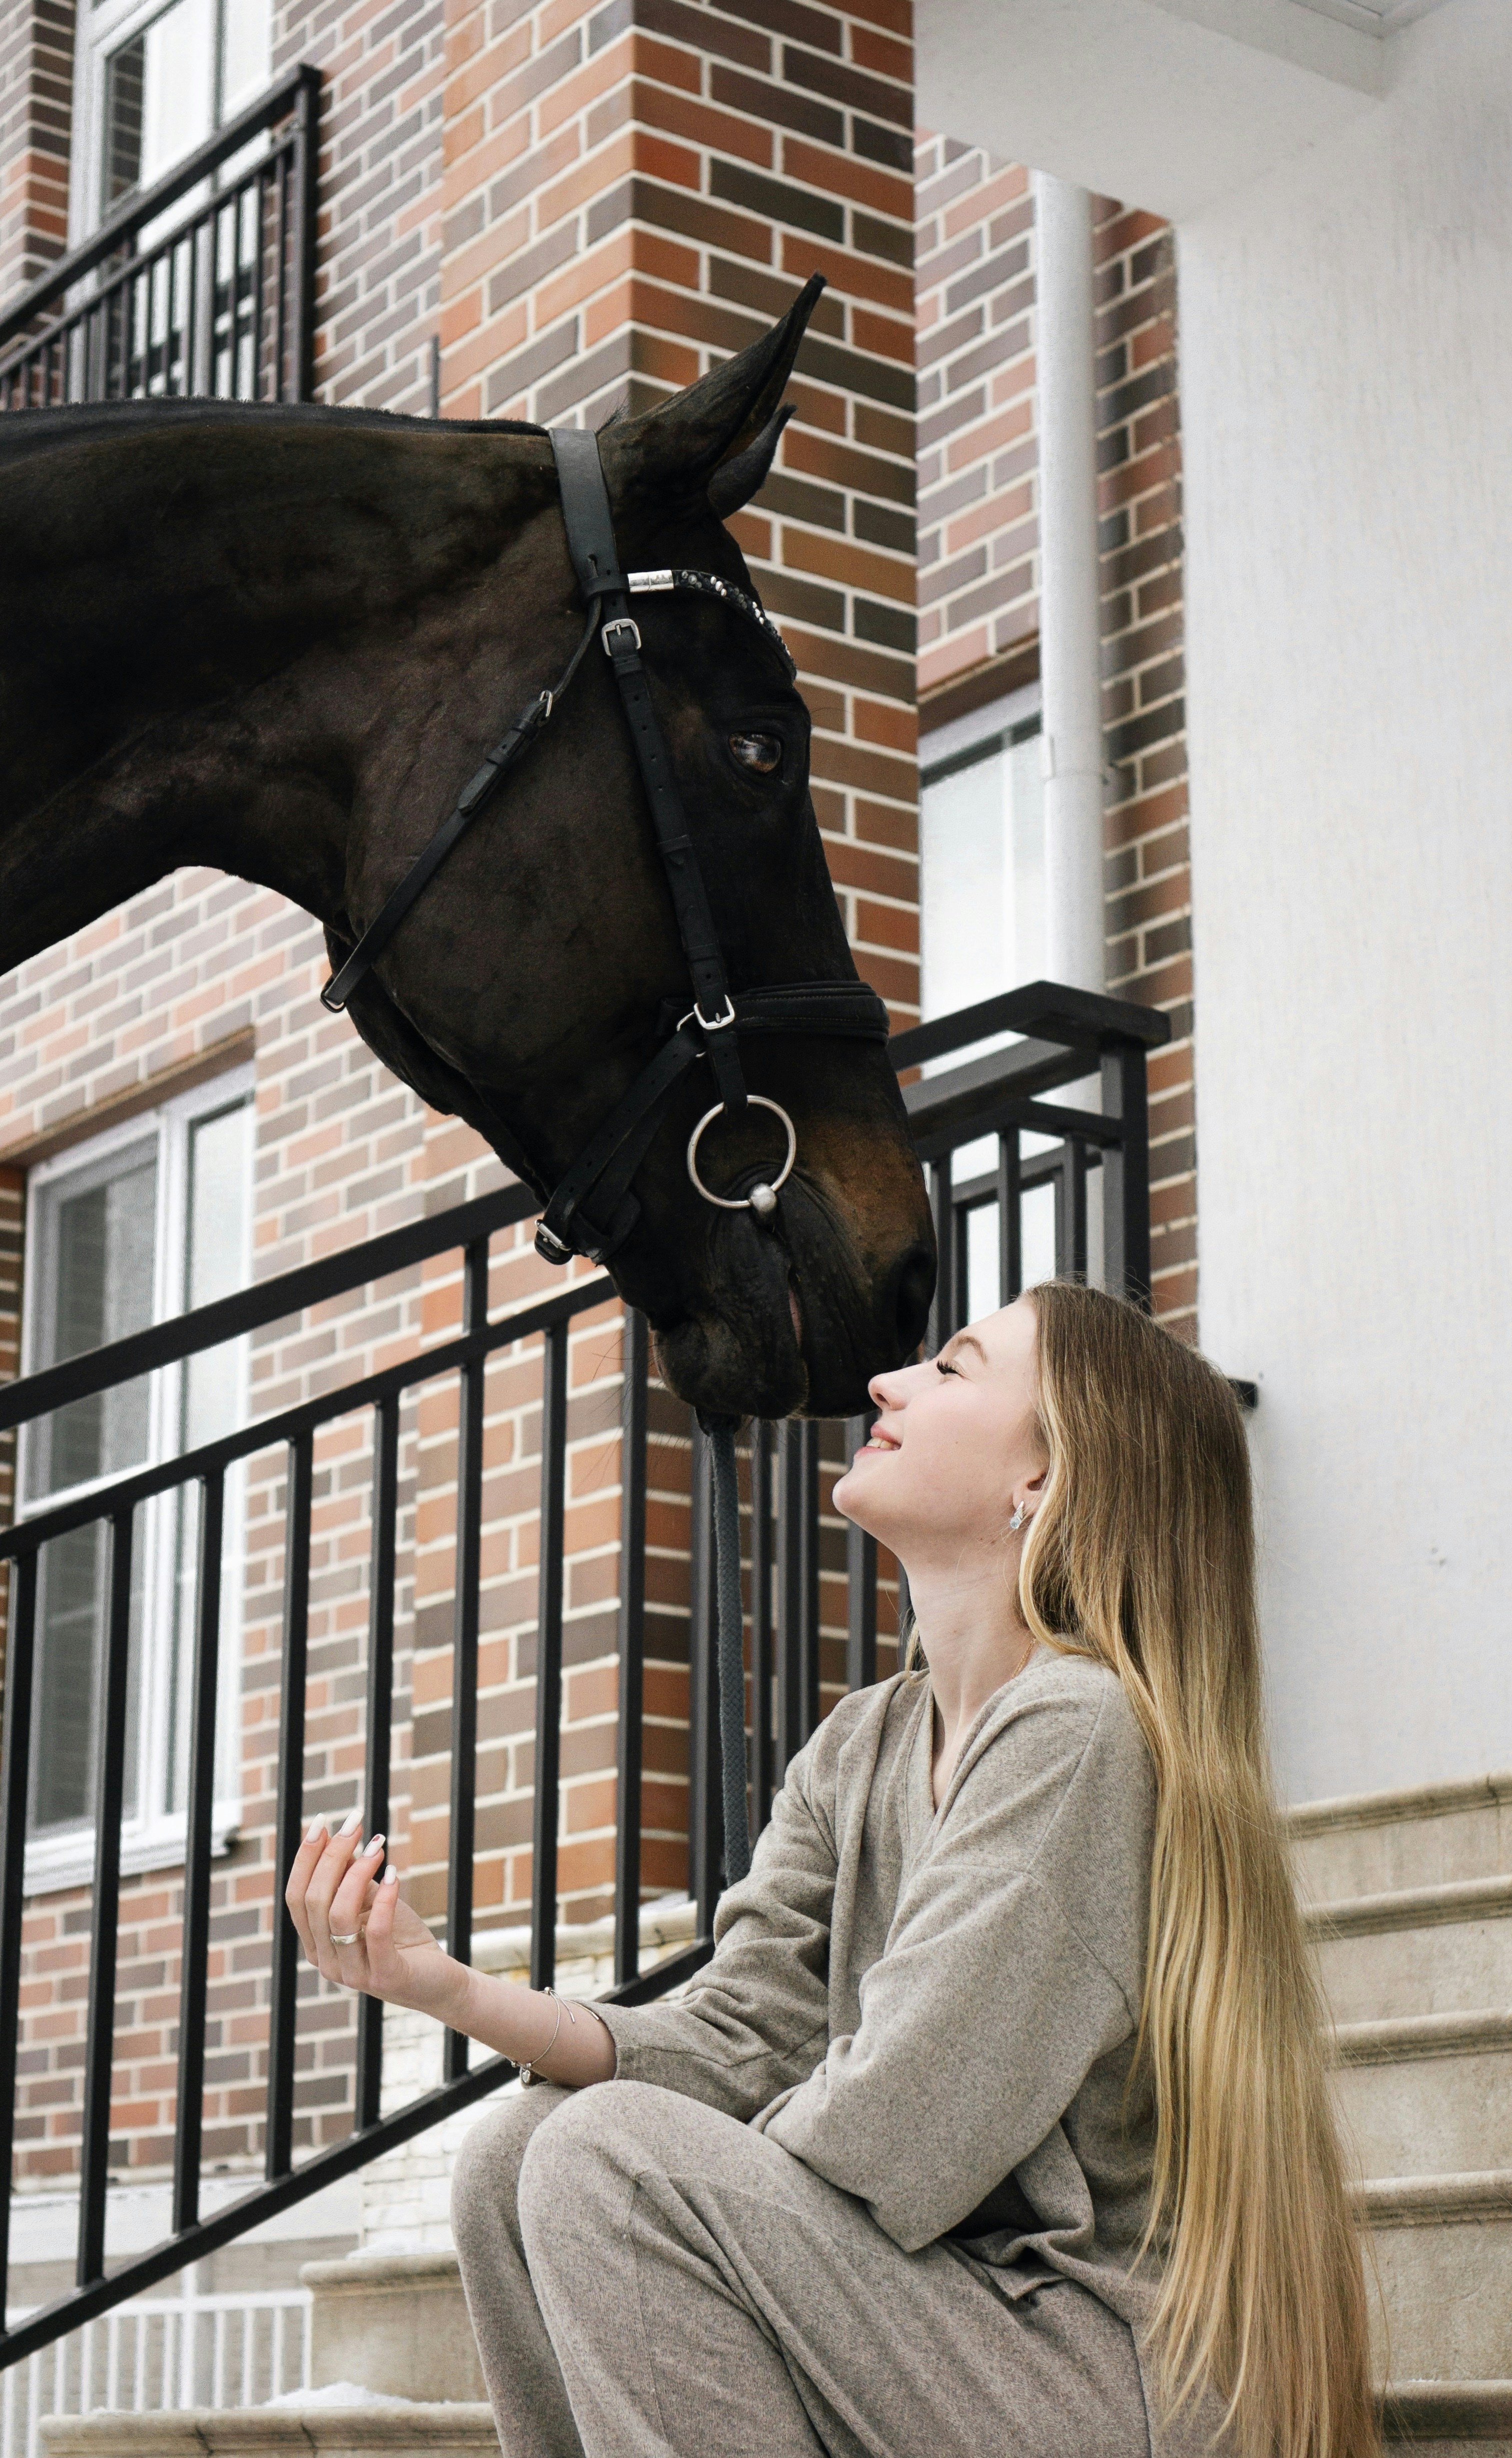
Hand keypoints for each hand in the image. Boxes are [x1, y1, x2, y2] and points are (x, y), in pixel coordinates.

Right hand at [284, 1815, 467, 2024]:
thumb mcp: (371, 1902)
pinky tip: (393, 1875)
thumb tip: (339, 1836)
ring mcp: (352, 1974)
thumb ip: (350, 1878)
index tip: (322, 1821)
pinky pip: (375, 1933)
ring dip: (357, 1873)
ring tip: (378, 1846)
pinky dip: (383, 1899)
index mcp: (316, 1943)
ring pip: (338, 1916)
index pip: (295, 1896)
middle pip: (314, 1901)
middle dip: (332, 1855)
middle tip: (356, 1824)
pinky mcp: (384, 1977)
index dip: (305, 1858)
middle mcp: (326, 1961)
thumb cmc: (401, 1937)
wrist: (437, 1979)